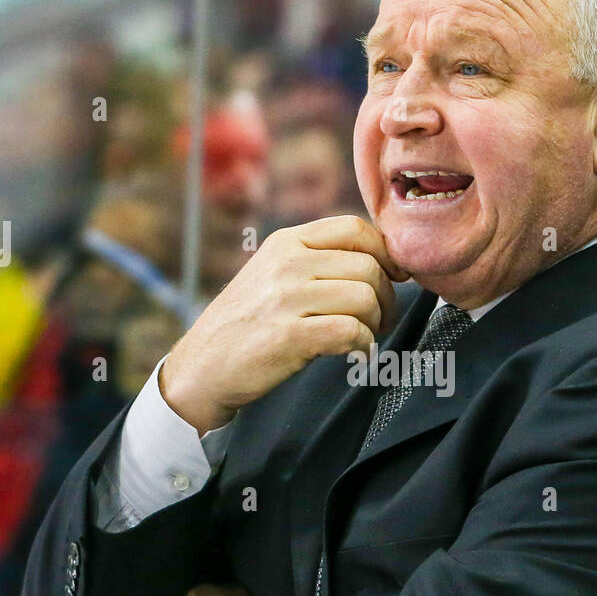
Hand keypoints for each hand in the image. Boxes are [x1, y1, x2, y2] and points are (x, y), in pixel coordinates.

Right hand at [159, 215, 409, 434]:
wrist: (202, 367)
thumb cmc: (248, 324)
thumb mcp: (274, 274)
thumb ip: (318, 261)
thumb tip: (382, 261)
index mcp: (287, 242)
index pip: (354, 228)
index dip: (386, 253)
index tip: (395, 277)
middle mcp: (287, 263)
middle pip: (368, 267)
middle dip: (387, 298)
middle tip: (380, 320)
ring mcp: (286, 298)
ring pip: (364, 298)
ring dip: (376, 323)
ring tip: (365, 336)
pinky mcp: (289, 336)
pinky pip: (351, 331)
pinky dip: (363, 345)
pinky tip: (354, 352)